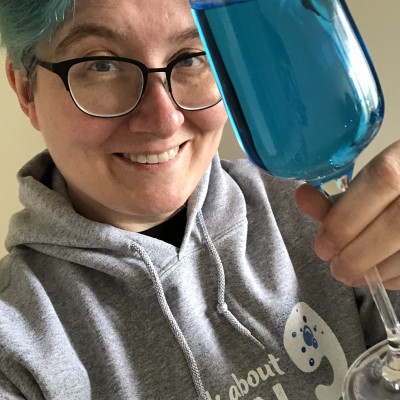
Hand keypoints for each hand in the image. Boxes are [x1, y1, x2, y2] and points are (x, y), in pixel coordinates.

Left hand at [295, 140, 399, 289]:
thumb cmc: (398, 182)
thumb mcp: (372, 180)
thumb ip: (338, 194)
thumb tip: (302, 197)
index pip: (382, 181)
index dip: (347, 218)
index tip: (322, 246)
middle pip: (397, 223)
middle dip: (358, 254)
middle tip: (337, 269)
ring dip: (378, 271)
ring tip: (353, 275)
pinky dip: (399, 276)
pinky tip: (381, 275)